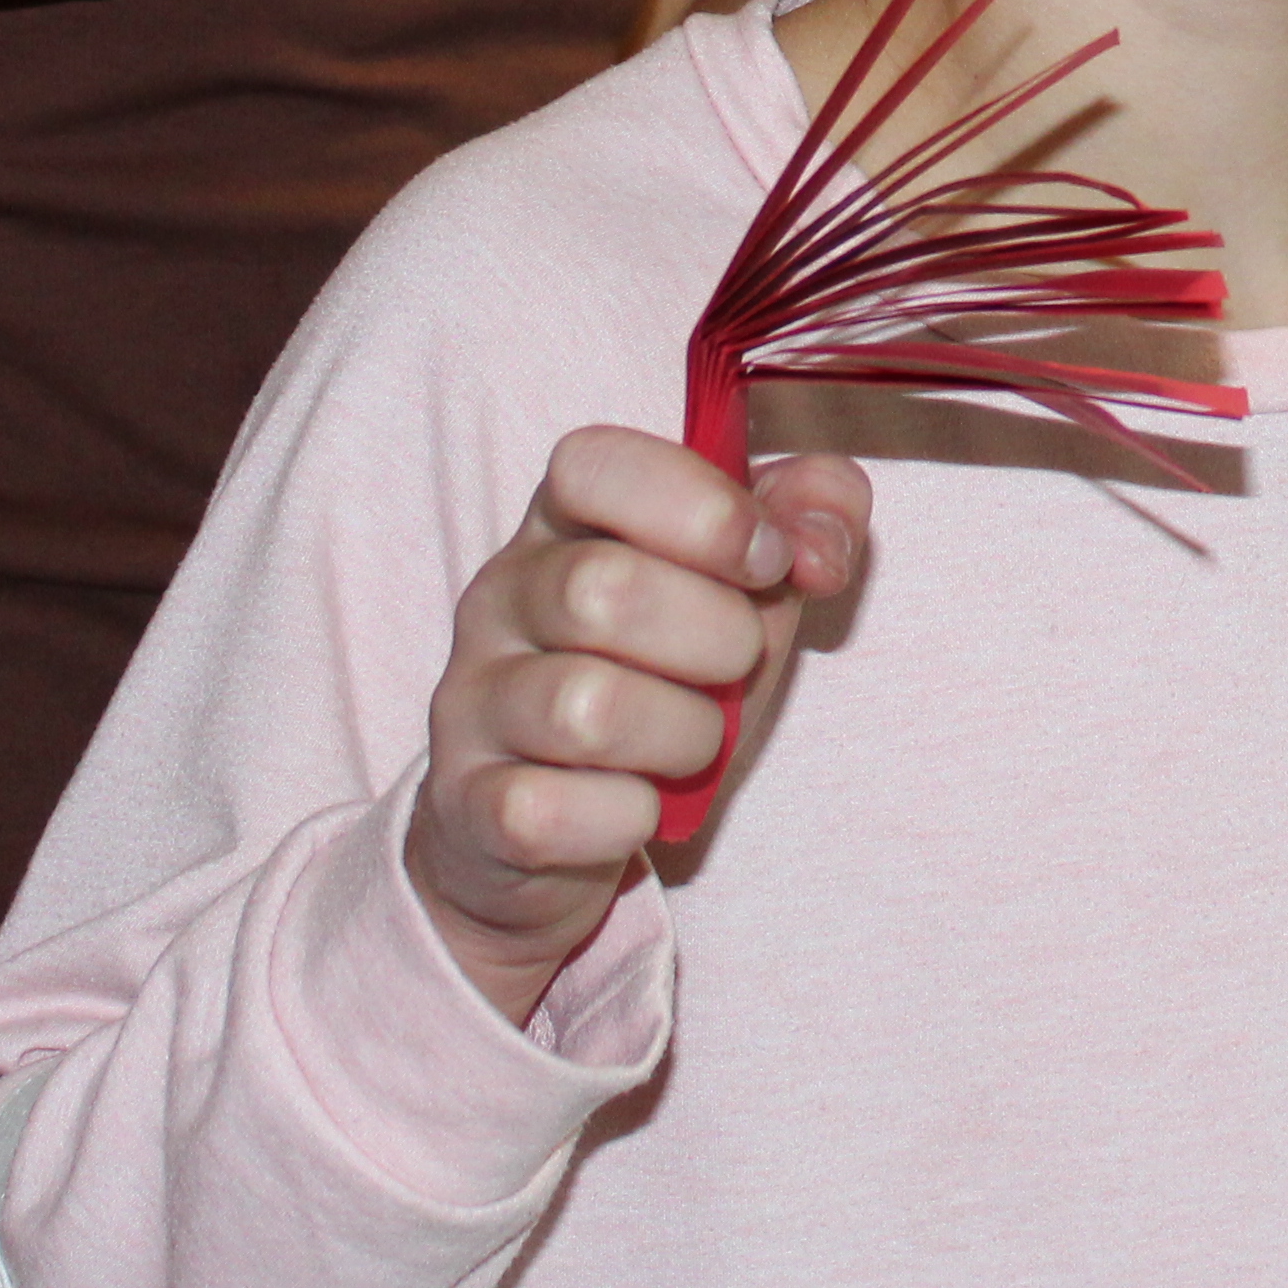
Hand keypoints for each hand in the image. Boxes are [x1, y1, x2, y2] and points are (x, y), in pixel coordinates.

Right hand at [405, 425, 871, 1022]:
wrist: (552, 824)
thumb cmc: (664, 681)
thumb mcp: (747, 589)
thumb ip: (808, 518)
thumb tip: (819, 546)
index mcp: (562, 522)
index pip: (593, 463)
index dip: (704, 508)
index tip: (768, 560)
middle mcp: (499, 598)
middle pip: (603, 589)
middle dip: (718, 639)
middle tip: (736, 668)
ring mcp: (471, 702)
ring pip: (587, 709)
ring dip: (683, 736)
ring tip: (689, 743)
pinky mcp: (468, 806)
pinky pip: (549, 813)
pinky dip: (624, 820)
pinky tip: (634, 807)